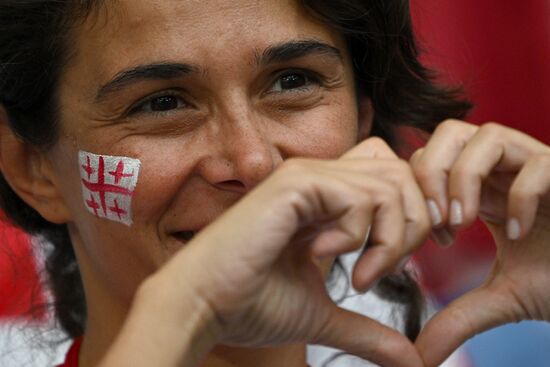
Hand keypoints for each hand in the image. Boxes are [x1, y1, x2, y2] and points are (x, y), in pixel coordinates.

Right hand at [158, 137, 429, 365]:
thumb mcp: (323, 316)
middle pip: (400, 173)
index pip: (390, 176)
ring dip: (389, 237)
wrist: (204, 306)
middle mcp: (318, 178)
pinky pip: (359, 197)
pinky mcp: (295, 185)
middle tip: (387, 270)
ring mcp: (306, 176)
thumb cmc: (251, 305)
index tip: (401, 260)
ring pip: (389, 183)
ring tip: (362, 276)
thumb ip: (367, 330)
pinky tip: (326, 257)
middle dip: (412, 224)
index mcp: (324, 199)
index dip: (410, 211)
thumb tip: (411, 360)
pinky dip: (359, 235)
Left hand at [410, 120, 549, 365]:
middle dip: (430, 172)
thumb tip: (417, 354)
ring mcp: (540, 168)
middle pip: (449, 134)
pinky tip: (516, 234)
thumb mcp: (501, 300)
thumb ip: (456, 318)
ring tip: (464, 223)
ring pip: (486, 135)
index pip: (429, 161)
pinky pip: (539, 164)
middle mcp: (506, 171)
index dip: (418, 193)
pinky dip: (519, 198)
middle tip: (437, 219)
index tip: (430, 239)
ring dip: (464, 178)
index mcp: (483, 190)